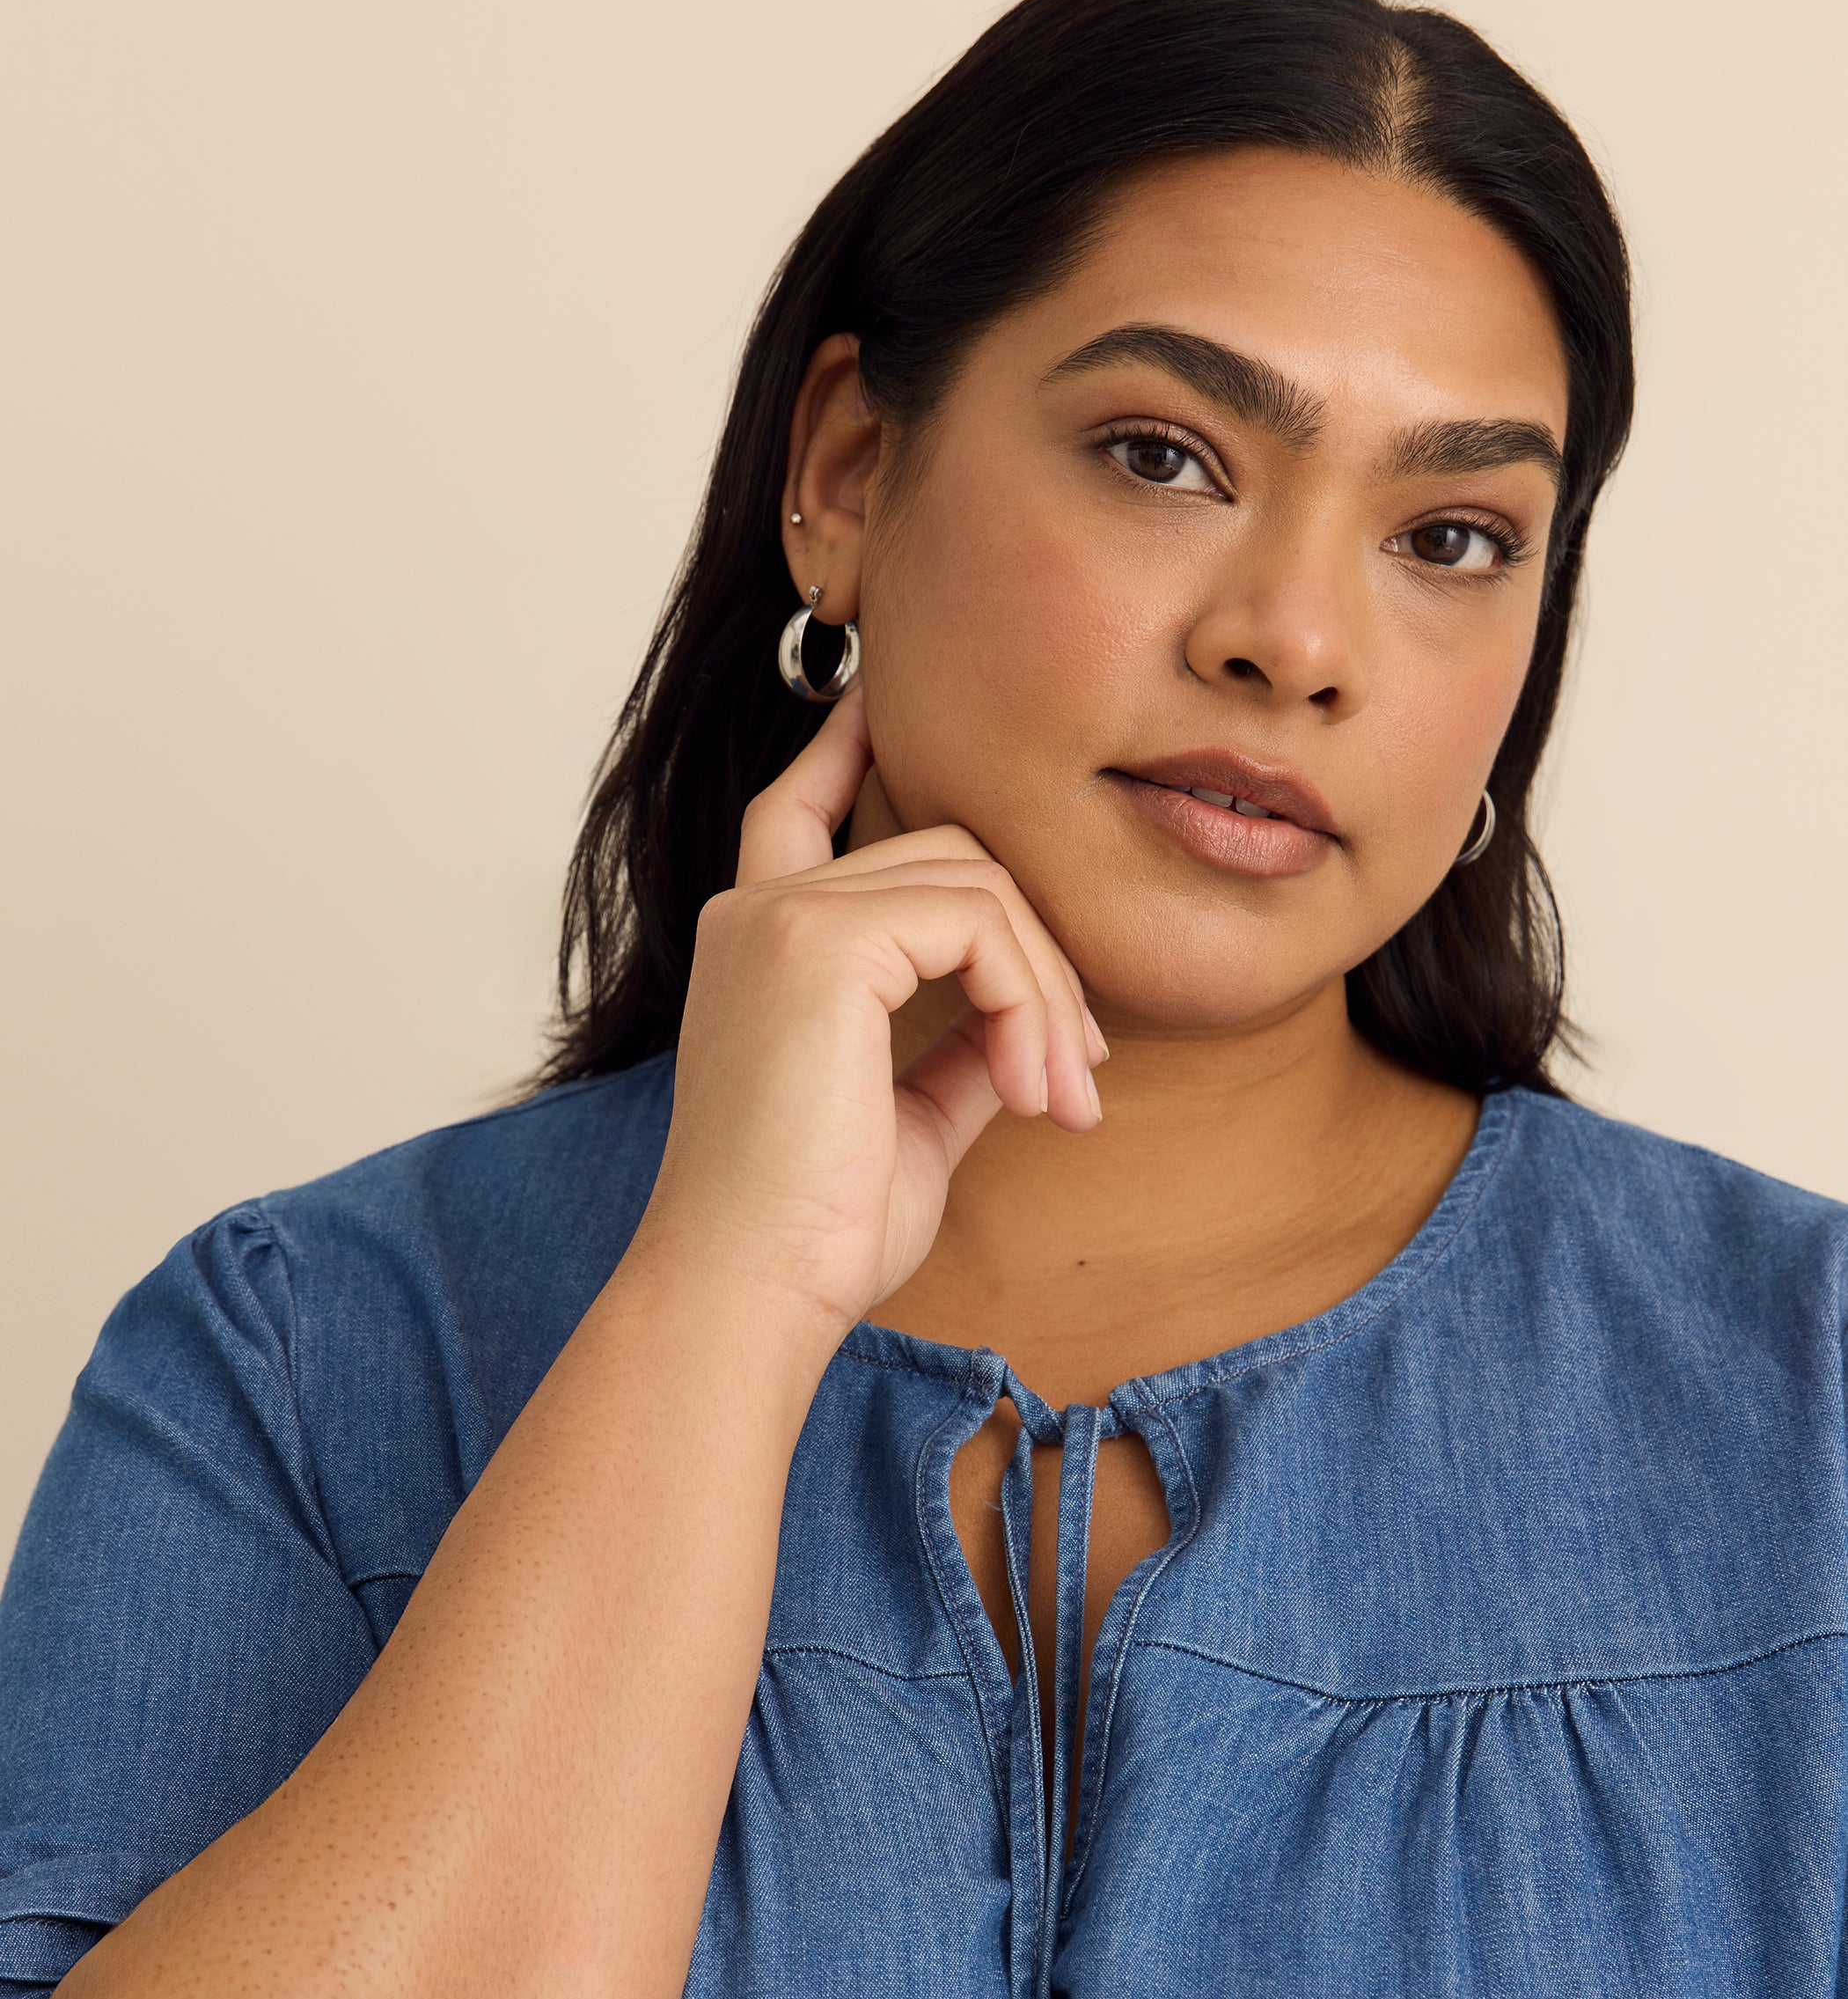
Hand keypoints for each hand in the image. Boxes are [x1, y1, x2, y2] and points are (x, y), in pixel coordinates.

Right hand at [632, 685, 1104, 1339]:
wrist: (752, 1290)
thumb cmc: (815, 1230)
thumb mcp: (909, 1120)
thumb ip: (959, 1048)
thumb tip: (1027, 1023)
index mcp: (757, 945)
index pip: (800, 806)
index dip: (847, 746)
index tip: (885, 708)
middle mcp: (759, 912)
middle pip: (947, 857)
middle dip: (1037, 958)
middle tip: (1072, 1079)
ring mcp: (786, 916)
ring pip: (980, 886)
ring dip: (1046, 995)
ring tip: (1056, 1100)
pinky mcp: (823, 937)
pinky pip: (981, 923)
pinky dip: (1032, 1004)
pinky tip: (1033, 1092)